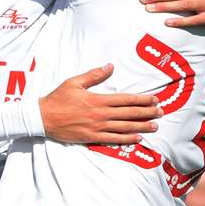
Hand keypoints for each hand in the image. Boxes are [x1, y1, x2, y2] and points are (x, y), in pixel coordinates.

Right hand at [38, 64, 161, 144]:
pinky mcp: (93, 138)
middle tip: (161, 113)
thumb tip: (110, 66)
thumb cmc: (58, 99)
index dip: (142, 100)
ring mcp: (98, 128)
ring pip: (125, 127)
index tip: (155, 100)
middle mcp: (101, 114)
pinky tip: (138, 138)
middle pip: (130, 113)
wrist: (43, 118)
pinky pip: (114, 139)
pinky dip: (127, 139)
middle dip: (147, 113)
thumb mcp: (75, 82)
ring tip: (155, 126)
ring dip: (142, 127)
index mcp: (98, 99)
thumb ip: (94, 75)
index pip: (126, 99)